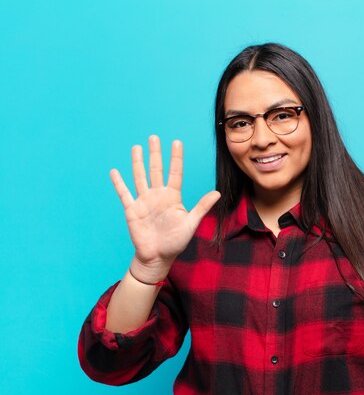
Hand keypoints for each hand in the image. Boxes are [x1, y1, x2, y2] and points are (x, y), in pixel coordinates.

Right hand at [110, 135, 220, 281]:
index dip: (176, 158)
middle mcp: (158, 195)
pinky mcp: (132, 210)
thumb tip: (217, 193)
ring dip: (138, 163)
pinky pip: (124, 194)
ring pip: (140, 177)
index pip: (175, 173)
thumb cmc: (176, 242)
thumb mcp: (191, 223)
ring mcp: (144, 201)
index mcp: (173, 197)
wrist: (158, 257)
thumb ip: (202, 207)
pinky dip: (119, 183)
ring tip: (137, 147)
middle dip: (155, 154)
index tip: (177, 142)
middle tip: (154, 137)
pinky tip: (114, 171)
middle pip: (156, 170)